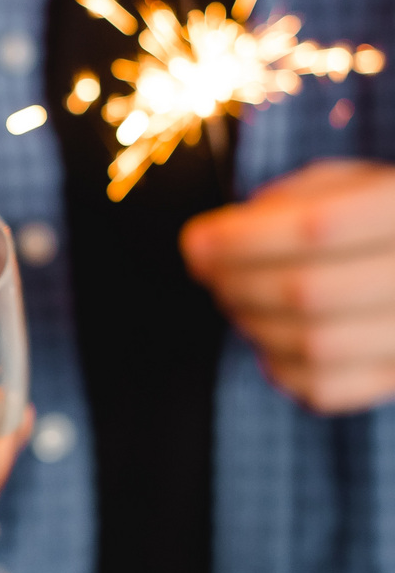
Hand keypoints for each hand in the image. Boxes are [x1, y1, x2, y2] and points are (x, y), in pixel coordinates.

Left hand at [181, 159, 394, 413]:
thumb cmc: (381, 217)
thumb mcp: (353, 184)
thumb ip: (295, 199)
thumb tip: (221, 235)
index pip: (318, 228)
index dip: (243, 239)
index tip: (195, 241)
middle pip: (308, 291)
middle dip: (237, 282)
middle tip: (207, 270)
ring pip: (315, 345)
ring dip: (252, 322)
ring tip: (232, 298)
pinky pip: (327, 389)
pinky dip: (280, 368)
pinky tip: (267, 341)